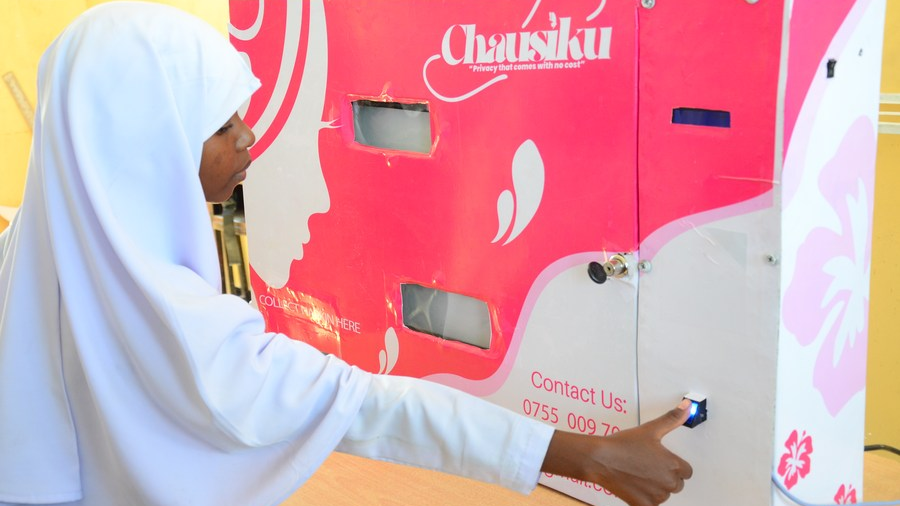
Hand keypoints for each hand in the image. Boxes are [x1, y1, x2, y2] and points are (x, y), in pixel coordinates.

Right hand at [541, 400, 692, 505]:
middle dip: (666, 476)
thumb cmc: (622, 446)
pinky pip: (652, 504)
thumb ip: (672, 419)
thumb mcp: (650, 429)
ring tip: (640, 474)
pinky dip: (645, 497)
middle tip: (648, 466)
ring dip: (656, 488)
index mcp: (672, 464)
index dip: (674, 465)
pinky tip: (636, 485)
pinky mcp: (644, 505)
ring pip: (664, 494)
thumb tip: (686, 408)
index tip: (663, 461)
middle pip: (677, 484)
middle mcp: (667, 482)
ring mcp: (656, 496)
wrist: (600, 459)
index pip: (687, 471)